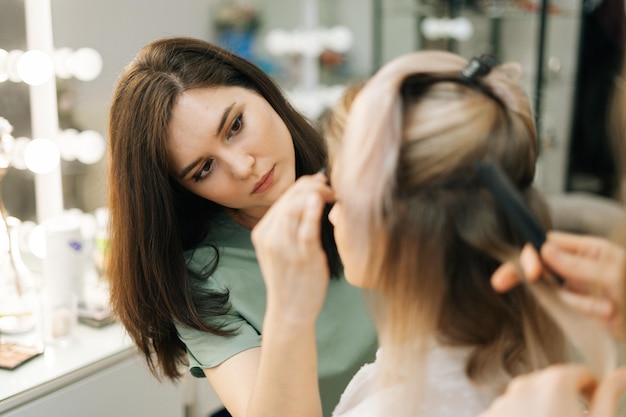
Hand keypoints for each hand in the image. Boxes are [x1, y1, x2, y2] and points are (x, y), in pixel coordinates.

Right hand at [252, 173, 333, 323]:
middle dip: (313, 187)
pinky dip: (313, 212)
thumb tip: (308, 197)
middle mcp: (269, 237)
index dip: (306, 185)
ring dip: (317, 195)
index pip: (284, 198)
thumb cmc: (292, 278)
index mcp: (262, 232)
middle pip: (290, 199)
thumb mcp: (281, 249)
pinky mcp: (301, 257)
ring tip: (333, 196)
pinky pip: (306, 229)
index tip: (323, 184)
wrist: (290, 310)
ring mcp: (284, 247)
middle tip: (332, 189)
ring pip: (296, 208)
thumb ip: (289, 226)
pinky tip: (322, 201)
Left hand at [479, 365, 625, 416]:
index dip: (593, 392)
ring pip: (530, 398)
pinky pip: (511, 412)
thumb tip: (624, 373)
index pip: (582, 375)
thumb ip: (609, 396)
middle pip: (552, 384)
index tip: (595, 412)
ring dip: (543, 411)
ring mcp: (502, 401)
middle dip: (566, 401)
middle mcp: (524, 384)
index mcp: (555, 382)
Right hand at [491, 231, 623, 336]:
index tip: (529, 272)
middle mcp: (578, 264)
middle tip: (499, 282)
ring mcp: (578, 285)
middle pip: (539, 264)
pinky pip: (570, 308)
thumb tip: (543, 251)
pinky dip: (588, 311)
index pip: (546, 244)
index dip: (531, 255)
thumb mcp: (611, 273)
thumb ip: (575, 264)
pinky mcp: (581, 306)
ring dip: (578, 302)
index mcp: (585, 248)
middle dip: (524, 274)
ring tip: (607, 308)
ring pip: (555, 291)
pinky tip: (608, 313)